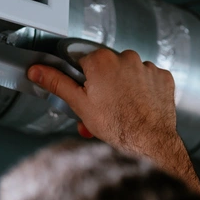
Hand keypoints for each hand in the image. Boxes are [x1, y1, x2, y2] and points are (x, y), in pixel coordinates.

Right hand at [28, 49, 199, 192]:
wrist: (149, 142)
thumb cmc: (117, 126)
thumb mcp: (79, 105)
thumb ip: (57, 83)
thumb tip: (37, 70)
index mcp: (101, 60)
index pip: (85, 63)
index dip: (84, 82)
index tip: (87, 95)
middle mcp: (126, 57)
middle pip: (108, 68)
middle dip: (104, 86)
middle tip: (103, 109)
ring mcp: (147, 67)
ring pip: (129, 73)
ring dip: (124, 88)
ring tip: (122, 110)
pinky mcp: (163, 77)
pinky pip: (148, 79)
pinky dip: (143, 90)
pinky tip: (138, 106)